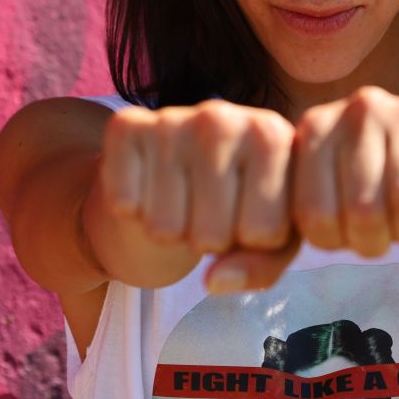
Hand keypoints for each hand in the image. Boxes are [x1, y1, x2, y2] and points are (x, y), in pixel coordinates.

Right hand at [98, 100, 298, 288]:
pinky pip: (125, 204)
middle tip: (206, 212)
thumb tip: (215, 281)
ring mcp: (172, 118)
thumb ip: (262, 267)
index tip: (247, 214)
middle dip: (209, 241)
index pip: (266, 234)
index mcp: (274, 136)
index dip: (254, 242)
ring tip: (179, 202)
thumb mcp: (269, 240)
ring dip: (170, 231)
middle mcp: (224, 117)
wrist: (170, 175)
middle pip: (214, 234)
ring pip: (166, 228)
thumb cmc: (234, 207)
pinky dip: (131, 211)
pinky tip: (147, 189)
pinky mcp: (125, 125)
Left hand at [291, 86, 398, 256]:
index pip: (314, 214)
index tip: (344, 235)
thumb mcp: (320, 199)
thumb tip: (231, 273)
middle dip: (373, 241)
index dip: (333, 241)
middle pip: (363, 211)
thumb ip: (288, 229)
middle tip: (380, 236)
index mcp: (315, 128)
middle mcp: (358, 110)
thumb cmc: (364, 188)